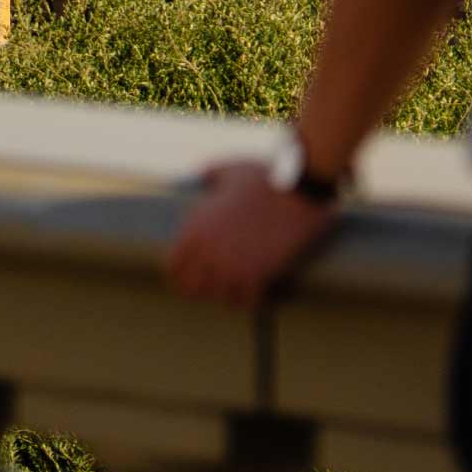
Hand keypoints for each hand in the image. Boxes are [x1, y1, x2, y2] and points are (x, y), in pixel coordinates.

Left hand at [164, 159, 342, 309]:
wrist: (298, 190)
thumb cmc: (264, 177)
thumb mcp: (230, 169)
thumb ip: (209, 174)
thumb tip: (199, 176)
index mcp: (195, 227)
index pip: (173, 268)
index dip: (183, 273)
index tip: (196, 272)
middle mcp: (208, 251)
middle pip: (191, 289)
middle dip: (203, 287)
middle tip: (217, 283)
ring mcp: (231, 265)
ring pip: (219, 298)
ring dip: (228, 293)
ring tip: (238, 286)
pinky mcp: (257, 275)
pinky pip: (246, 302)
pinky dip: (251, 298)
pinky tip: (257, 289)